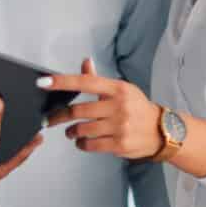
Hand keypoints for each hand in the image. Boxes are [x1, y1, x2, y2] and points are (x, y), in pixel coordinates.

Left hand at [41, 59, 162, 159]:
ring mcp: (120, 126)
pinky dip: (82, 144)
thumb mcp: (122, 89)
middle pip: (78, 110)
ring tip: (71, 132)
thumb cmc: (138, 108)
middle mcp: (118, 106)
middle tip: (51, 119)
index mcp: (117, 88)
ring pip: (83, 129)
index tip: (43, 82)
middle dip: (60, 116)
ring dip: (72, 132)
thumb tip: (85, 62)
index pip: (84, 82)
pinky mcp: (120, 144)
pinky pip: (91, 144)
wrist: (162, 131)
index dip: (62, 82)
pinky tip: (82, 141)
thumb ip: (99, 79)